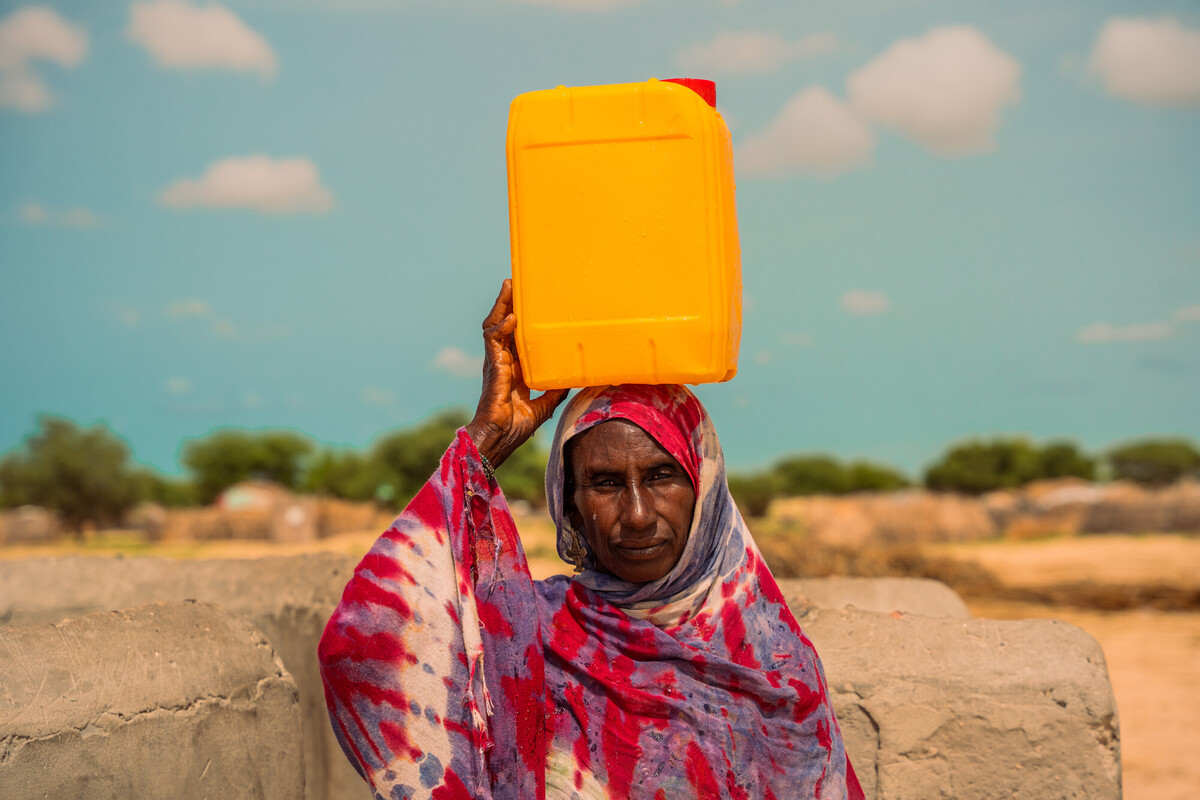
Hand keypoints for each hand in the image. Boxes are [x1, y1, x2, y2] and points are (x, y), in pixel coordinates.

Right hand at [465, 279, 567, 468]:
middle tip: (514, 284)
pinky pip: (494, 342)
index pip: (515, 337)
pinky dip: (501, 328)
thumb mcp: (544, 405)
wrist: (499, 438)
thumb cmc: (514, 427)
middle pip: (504, 325)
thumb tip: (573, 378)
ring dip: (501, 306)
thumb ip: (555, 390)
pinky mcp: (493, 367)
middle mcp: (503, 362)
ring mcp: (496, 362)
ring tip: (508, 287)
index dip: (519, 319)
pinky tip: (510, 318)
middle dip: (508, 304)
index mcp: (514, 369)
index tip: (528, 302)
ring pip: (495, 326)